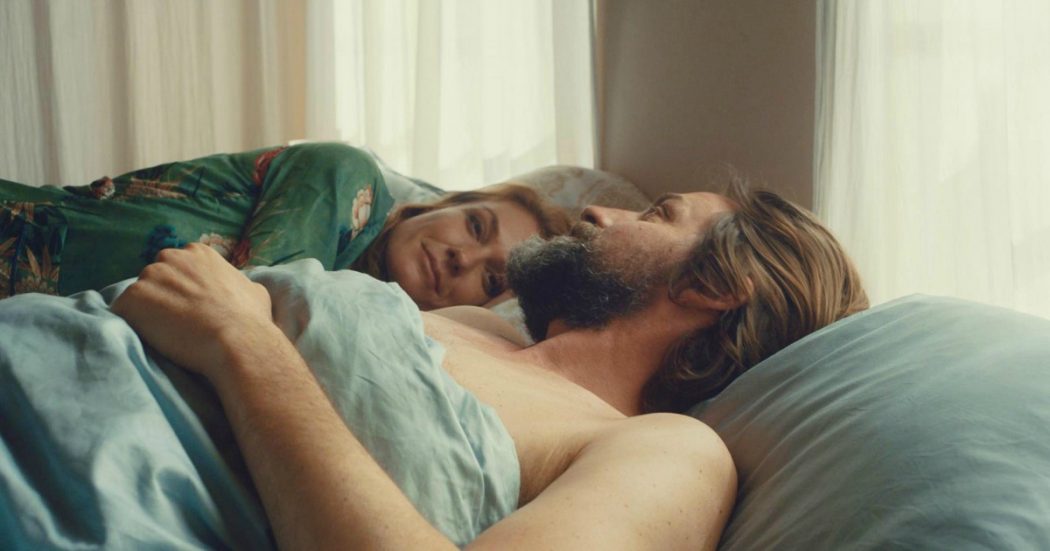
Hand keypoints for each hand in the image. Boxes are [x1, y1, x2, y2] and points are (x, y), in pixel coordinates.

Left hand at [112, 243, 275, 383]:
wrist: (237, 341)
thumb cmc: (250, 319)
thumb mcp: (255, 290)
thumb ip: (239, 283)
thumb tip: (242, 288)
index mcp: (198, 252)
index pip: (178, 265)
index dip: (182, 287)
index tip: (190, 305)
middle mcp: (171, 256)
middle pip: (156, 276)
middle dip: (162, 295)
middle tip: (177, 320)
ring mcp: (149, 276)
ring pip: (140, 295)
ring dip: (147, 311)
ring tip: (167, 333)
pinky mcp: (132, 298)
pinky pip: (123, 312)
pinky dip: (133, 325)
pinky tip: (153, 338)